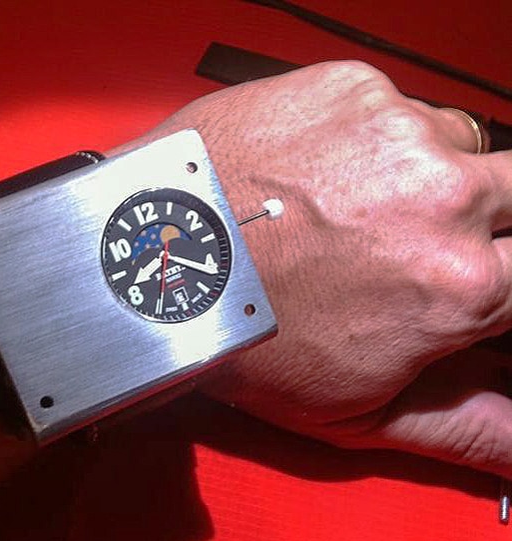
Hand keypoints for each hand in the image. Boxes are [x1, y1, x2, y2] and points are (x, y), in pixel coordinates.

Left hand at [113, 61, 511, 478]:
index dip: (504, 277)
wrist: (154, 261)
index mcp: (458, 286)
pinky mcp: (347, 89)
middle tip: (427, 235)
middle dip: (493, 215)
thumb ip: (468, 428)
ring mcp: (393, 130)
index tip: (479, 276)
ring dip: (430, 173)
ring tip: (360, 204)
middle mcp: (440, 196)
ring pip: (459, 145)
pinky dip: (374, 138)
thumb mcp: (358, 413)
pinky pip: (396, 107)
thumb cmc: (243, 339)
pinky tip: (323, 171)